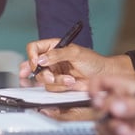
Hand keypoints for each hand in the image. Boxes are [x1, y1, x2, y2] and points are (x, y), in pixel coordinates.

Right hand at [19, 39, 134, 90]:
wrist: (102, 76)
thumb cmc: (92, 60)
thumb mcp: (75, 53)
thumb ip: (57, 55)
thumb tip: (41, 59)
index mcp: (53, 46)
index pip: (34, 48)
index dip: (32, 56)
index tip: (36, 63)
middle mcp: (51, 59)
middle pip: (34, 67)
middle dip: (43, 74)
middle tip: (50, 77)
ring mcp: (54, 72)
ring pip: (43, 79)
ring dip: (56, 81)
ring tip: (69, 79)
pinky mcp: (58, 84)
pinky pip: (51, 87)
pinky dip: (61, 86)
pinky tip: (71, 82)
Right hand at [89, 74, 134, 134]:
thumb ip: (134, 105)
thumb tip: (114, 106)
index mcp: (123, 88)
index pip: (99, 82)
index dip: (93, 90)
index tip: (97, 101)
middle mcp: (117, 103)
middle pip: (97, 109)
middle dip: (107, 119)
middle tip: (121, 125)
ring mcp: (117, 120)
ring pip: (100, 126)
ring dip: (113, 132)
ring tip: (129, 134)